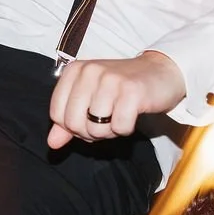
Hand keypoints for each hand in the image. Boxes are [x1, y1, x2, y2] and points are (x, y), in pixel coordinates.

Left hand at [47, 51, 185, 149]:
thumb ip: (68, 121)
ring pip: (96, 128)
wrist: (161, 72)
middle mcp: (90, 72)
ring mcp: (110, 80)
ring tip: (120, 115)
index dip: (72, 127)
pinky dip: (126, 129)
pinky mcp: (132, 91)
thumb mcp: (90, 98)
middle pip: (74, 123)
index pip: (56, 114)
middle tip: (107, 120)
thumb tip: (52, 143)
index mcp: (74, 71)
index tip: (89, 119)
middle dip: (91, 132)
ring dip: (110, 131)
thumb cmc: (122, 87)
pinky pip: (119, 128)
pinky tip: (132, 115)